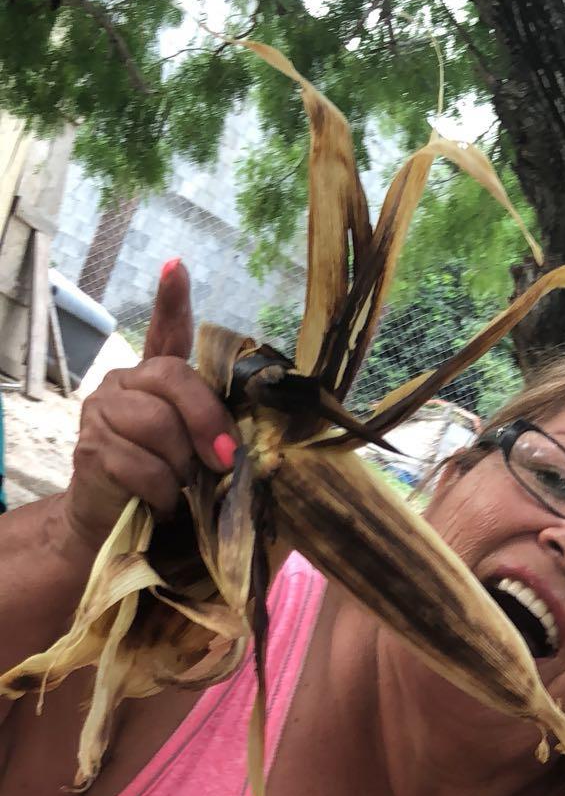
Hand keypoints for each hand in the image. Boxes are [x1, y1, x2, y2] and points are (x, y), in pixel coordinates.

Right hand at [60, 259, 238, 557]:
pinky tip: (161, 504)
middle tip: (225, 460)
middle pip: (174, 380)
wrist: (110, 526)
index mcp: (154, 381)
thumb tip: (242, 446)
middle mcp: (124, 384)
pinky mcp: (92, 449)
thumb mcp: (196, 455)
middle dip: (207, 421)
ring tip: (181, 488)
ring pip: (159, 426)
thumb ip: (214, 435)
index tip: (177, 268)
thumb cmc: (163, 488)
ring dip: (182, 467)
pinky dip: (163, 493)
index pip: (165, 332)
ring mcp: (102, 412)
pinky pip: (144, 466)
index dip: (172, 301)